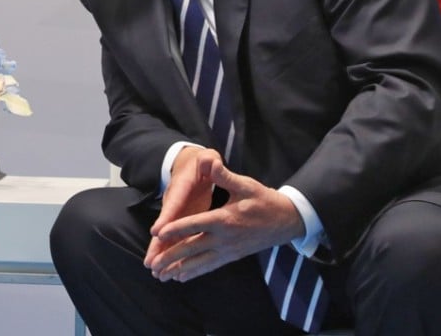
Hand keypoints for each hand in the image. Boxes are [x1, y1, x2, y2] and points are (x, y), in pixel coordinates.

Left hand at [144, 148, 304, 282]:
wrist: (287, 220)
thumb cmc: (264, 200)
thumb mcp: (246, 185)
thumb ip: (225, 176)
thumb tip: (211, 162)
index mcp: (225, 219)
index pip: (195, 224)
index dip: (176, 229)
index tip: (158, 234)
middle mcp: (224, 238)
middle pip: (193, 248)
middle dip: (171, 257)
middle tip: (152, 264)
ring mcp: (228, 250)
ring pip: (199, 262)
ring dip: (179, 269)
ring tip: (160, 276)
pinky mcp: (232, 256)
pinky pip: (210, 266)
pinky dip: (194, 272)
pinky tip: (180, 277)